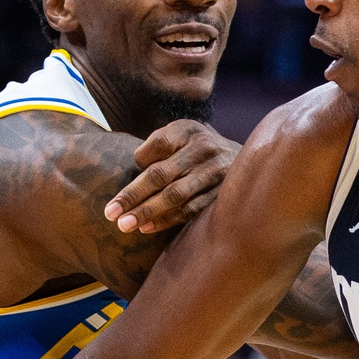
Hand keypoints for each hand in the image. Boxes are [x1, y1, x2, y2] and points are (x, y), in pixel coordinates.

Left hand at [104, 119, 237, 233]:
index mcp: (188, 130)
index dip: (141, 158)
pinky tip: (148, 228)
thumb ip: (158, 148)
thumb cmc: (197, 151)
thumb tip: (134, 174)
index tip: (133, 166)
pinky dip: (168, 220)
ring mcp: (215, 173)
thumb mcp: (181, 136)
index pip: (158, 142)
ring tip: (125, 225)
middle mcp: (204, 148)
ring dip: (147, 212)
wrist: (248, 162)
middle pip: (161, 173)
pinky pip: (191, 210)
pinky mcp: (222, 195)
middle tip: (110, 213)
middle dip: (133, 195)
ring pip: (175, 195)